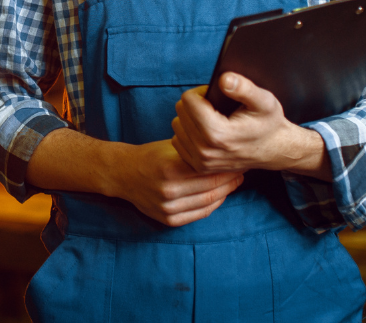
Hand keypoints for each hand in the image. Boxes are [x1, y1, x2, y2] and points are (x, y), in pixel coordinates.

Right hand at [104, 140, 243, 226]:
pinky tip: (221, 194)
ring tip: (235, 181)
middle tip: (242, 169)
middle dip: (231, 178)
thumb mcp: (172, 146)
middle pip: (213, 187)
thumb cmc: (151, 155)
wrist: (123, 173)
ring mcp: (168, 208)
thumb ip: (196, 152)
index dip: (228, 165)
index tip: (239, 159)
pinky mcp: (168, 219)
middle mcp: (169, 190)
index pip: (210, 169)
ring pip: (209, 202)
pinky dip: (214, 204)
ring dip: (226, 191)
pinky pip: (200, 214)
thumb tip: (226, 150)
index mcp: (171, 168)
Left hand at [170, 73, 330, 179]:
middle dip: (195, 104)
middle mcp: (206, 150)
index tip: (215, 95)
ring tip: (211, 118)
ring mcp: (202, 161)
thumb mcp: (264, 101)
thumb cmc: (269, 123)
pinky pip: (178, 141)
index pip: (187, 100)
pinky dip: (188, 133)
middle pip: (181, 111)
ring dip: (190, 118)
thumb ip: (244, 88)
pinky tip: (206, 131)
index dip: (201, 92)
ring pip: (177, 125)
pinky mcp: (199, 167)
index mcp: (218, 133)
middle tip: (215, 107)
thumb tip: (224, 79)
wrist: (275, 150)